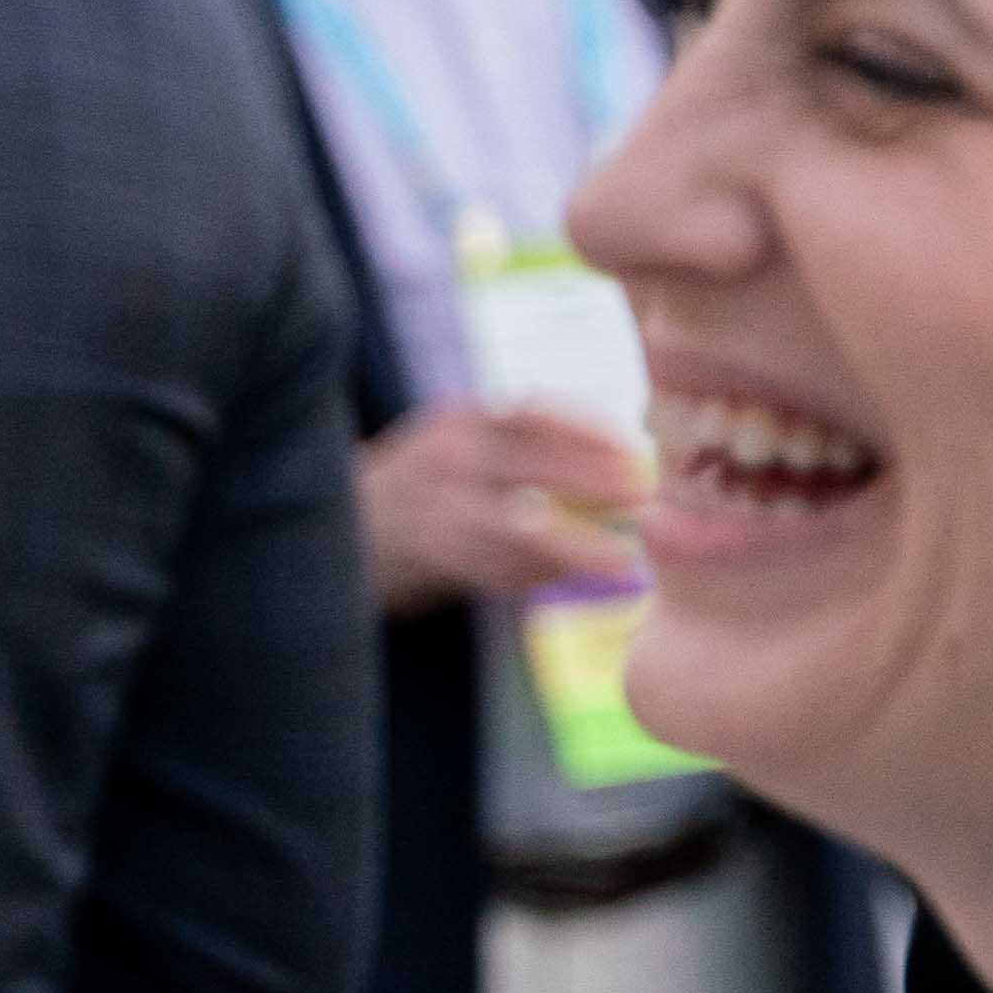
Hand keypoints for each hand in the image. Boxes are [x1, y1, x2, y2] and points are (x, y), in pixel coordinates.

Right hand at [361, 404, 643, 610]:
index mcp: (462, 420)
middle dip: (595, 485)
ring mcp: (437, 510)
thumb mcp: (465, 440)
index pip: (534, 414)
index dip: (590, 431)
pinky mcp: (433, 557)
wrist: (347, 521)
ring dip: (577, 549)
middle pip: (533, 469)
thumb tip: (627, 459)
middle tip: (644, 502)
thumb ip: (527, 445)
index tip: (636, 449)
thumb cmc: (430, 478)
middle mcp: (447, 459)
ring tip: (624, 562)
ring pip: (519, 531)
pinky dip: (540, 576)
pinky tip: (574, 579)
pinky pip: (498, 570)